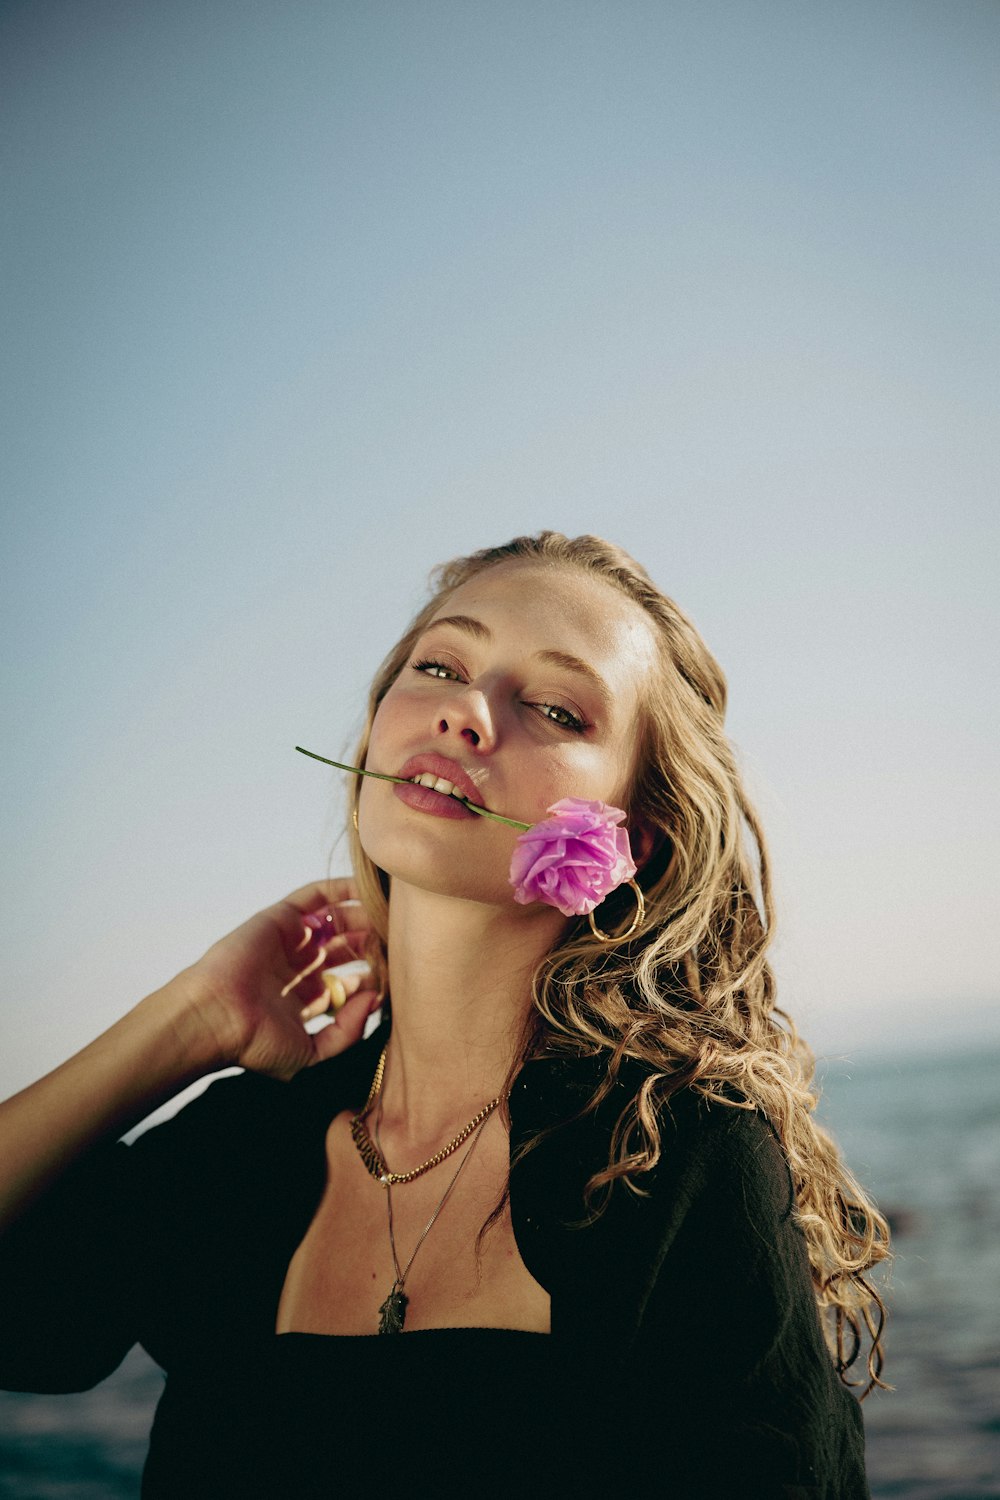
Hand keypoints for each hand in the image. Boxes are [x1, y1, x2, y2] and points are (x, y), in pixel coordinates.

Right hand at [177, 879, 379, 1080]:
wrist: (215, 1019)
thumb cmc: (253, 1044)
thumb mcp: (311, 1054)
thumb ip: (347, 1032)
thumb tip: (375, 998)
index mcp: (302, 1001)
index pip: (346, 983)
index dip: (372, 978)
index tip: (399, 976)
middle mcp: (297, 969)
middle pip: (345, 949)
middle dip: (371, 945)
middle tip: (399, 941)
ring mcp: (288, 943)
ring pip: (334, 922)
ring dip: (362, 917)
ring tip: (390, 915)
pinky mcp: (280, 919)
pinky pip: (315, 897)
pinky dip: (339, 890)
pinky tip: (366, 888)